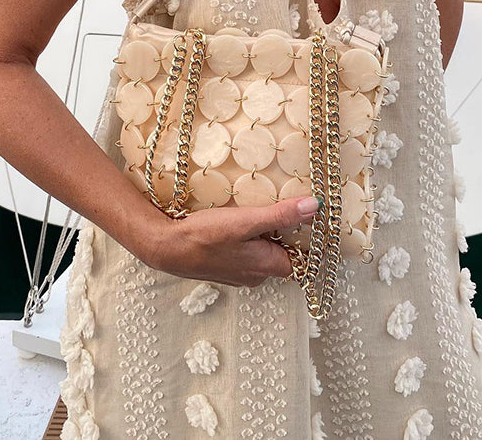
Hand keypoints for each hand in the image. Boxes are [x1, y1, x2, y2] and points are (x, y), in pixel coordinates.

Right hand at [148, 195, 320, 287]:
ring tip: (260, 210)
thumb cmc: (205, 237)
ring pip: (263, 253)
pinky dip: (247, 238)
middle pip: (283, 254)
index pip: (302, 259)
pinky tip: (237, 222)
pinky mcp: (224, 267)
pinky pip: (246, 253)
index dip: (307, 239)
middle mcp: (256, 276)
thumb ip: (281, 216)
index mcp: (267, 267)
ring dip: (265, 234)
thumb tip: (315, 206)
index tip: (310, 217)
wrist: (166, 248)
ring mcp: (239, 274)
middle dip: (286, 234)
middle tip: (285, 206)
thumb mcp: (246, 221)